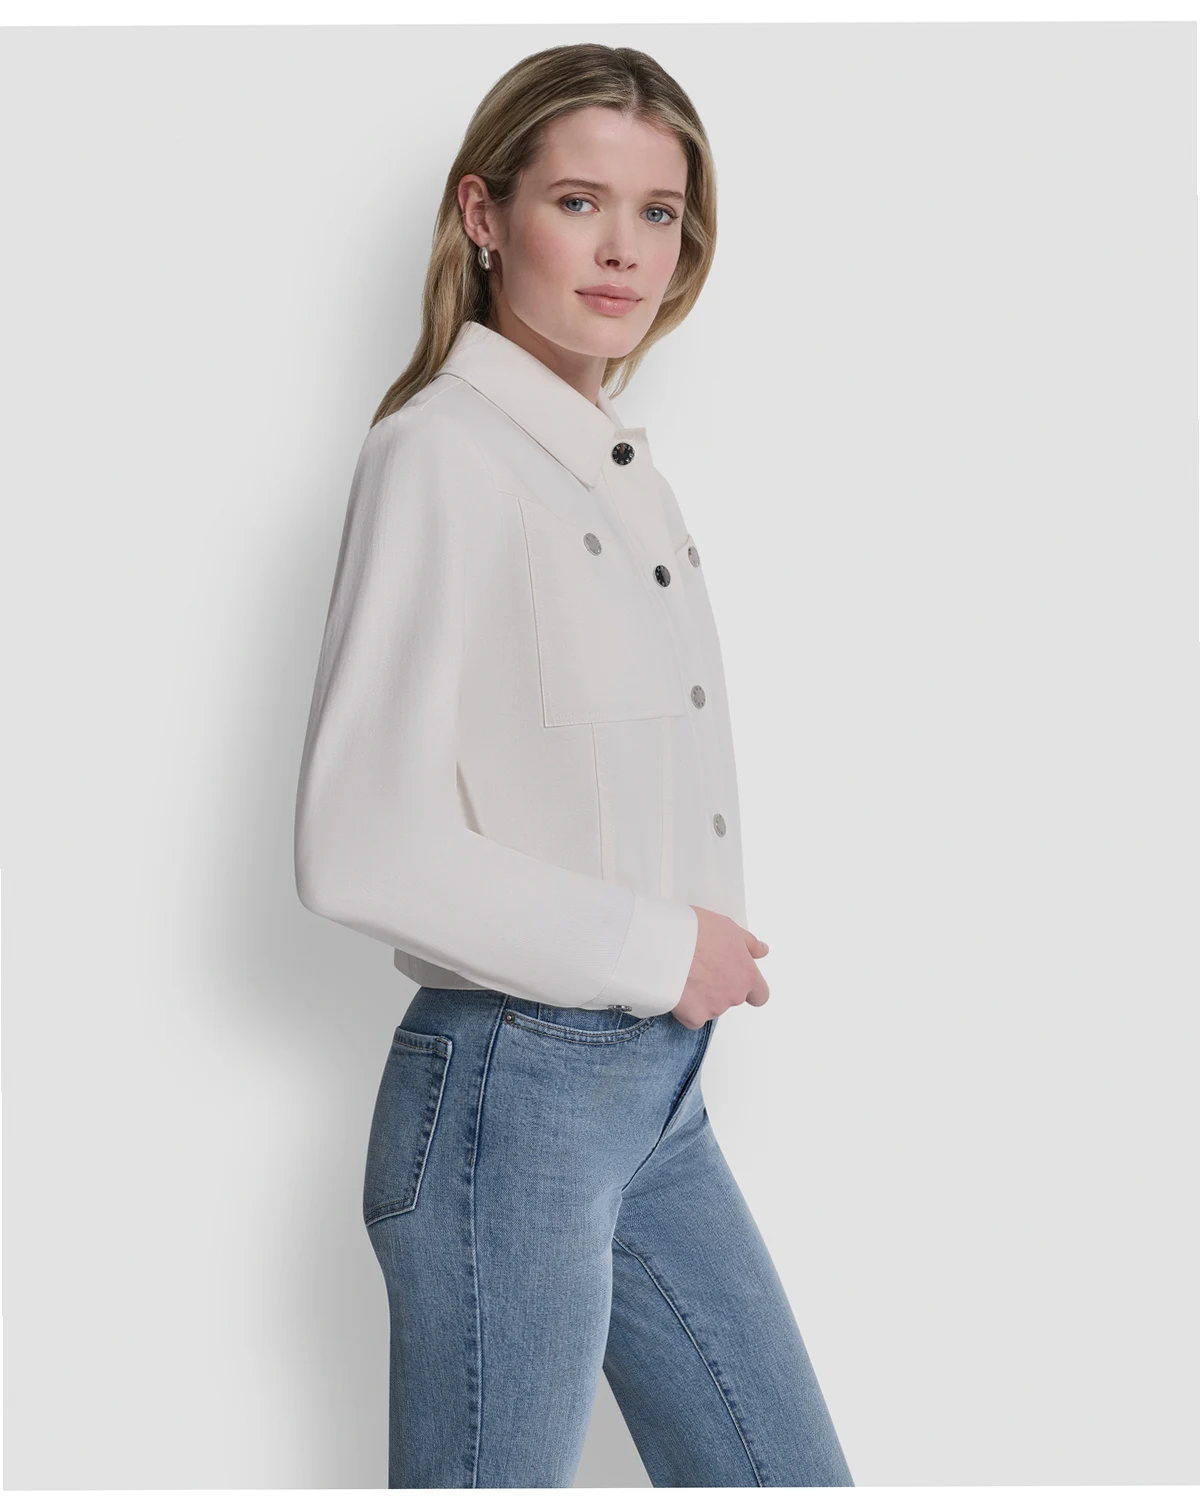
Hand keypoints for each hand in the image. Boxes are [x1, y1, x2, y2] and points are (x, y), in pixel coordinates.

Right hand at [670, 905, 769, 1029]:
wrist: (666, 945)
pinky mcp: (694, 1017)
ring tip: (685, 974)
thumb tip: (762, 951)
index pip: (760, 995)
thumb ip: (749, 944)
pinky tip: (676, 990)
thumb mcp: (728, 927)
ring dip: (701, 997)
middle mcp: (735, 995)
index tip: (737, 980)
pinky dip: (686, 1009)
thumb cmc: (696, 932)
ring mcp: (715, 1008)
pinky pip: (692, 1018)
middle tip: (700, 968)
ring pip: (711, 1007)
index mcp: (747, 974)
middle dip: (718, 987)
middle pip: (731, 998)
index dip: (749, 990)